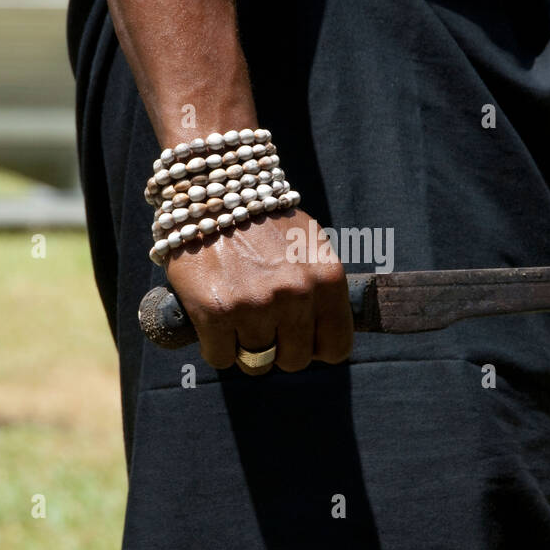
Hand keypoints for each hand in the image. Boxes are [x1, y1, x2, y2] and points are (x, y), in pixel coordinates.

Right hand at [165, 209, 353, 372]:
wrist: (213, 187)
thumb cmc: (262, 220)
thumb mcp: (309, 245)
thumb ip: (322, 288)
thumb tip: (326, 335)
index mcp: (327, 279)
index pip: (337, 348)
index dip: (316, 349)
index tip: (301, 339)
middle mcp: (296, 294)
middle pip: (294, 361)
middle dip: (278, 349)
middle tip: (262, 325)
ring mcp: (256, 304)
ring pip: (256, 363)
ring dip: (245, 347)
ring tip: (237, 317)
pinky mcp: (216, 311)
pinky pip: (220, 357)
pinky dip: (214, 346)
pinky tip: (214, 321)